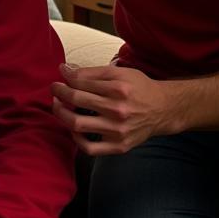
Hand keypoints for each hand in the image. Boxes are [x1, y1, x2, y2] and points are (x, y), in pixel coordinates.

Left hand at [52, 62, 176, 154]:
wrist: (164, 110)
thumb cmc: (138, 88)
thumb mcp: (119, 73)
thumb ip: (90, 72)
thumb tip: (64, 69)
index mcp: (118, 89)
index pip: (80, 83)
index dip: (64, 80)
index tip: (60, 79)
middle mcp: (118, 111)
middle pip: (76, 101)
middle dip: (58, 93)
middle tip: (55, 90)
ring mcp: (118, 131)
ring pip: (77, 124)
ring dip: (60, 113)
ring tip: (58, 106)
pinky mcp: (119, 146)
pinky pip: (89, 148)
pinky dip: (75, 139)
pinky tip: (73, 128)